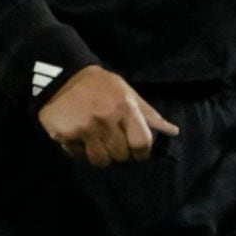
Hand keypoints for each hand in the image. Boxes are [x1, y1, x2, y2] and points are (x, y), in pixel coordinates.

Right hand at [38, 65, 177, 167]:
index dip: (142, 152)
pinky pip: (77, 154)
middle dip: (119, 152)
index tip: (137, 151)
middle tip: (112, 141)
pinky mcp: (64, 133)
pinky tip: (78, 135)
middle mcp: (105, 119)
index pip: (142, 143)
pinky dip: (78, 149)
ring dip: (100, 154)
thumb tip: (173, 131)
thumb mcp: (128, 94)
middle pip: (121, 155)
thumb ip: (149, 115)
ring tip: (96, 141)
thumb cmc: (101, 86)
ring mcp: (84, 127)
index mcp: (125, 108)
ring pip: (100, 160)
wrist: (62, 75)